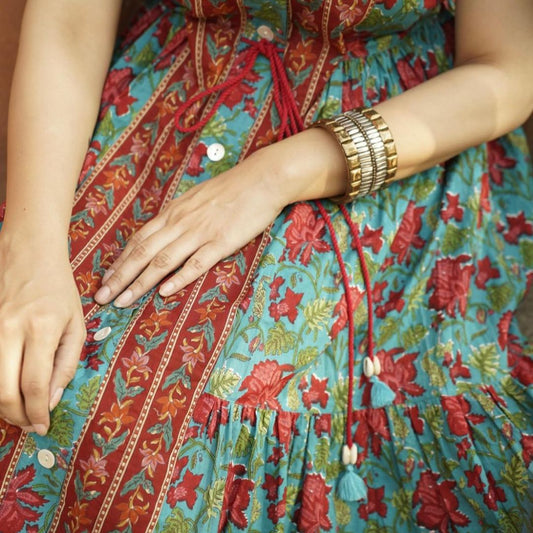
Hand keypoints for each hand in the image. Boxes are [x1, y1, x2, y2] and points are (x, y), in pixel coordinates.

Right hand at [0, 233, 85, 433]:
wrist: (29, 255)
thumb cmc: (59, 290)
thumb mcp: (76, 324)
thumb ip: (66, 363)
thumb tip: (52, 399)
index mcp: (42, 328)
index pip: (36, 384)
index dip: (38, 412)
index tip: (43, 426)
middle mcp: (9, 330)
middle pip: (4, 391)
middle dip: (17, 416)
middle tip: (30, 424)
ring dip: (3, 405)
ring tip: (20, 410)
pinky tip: (7, 390)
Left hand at [94, 128, 345, 306]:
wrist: (261, 179)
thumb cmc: (231, 188)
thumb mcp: (197, 197)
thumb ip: (180, 215)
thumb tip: (165, 230)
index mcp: (174, 211)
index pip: (139, 239)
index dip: (121, 261)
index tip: (106, 278)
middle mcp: (180, 222)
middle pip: (143, 252)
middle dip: (120, 276)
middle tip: (102, 297)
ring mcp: (200, 232)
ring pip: (162, 260)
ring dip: (140, 282)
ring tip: (123, 300)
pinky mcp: (221, 242)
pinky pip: (196, 262)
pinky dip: (179, 278)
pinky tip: (164, 292)